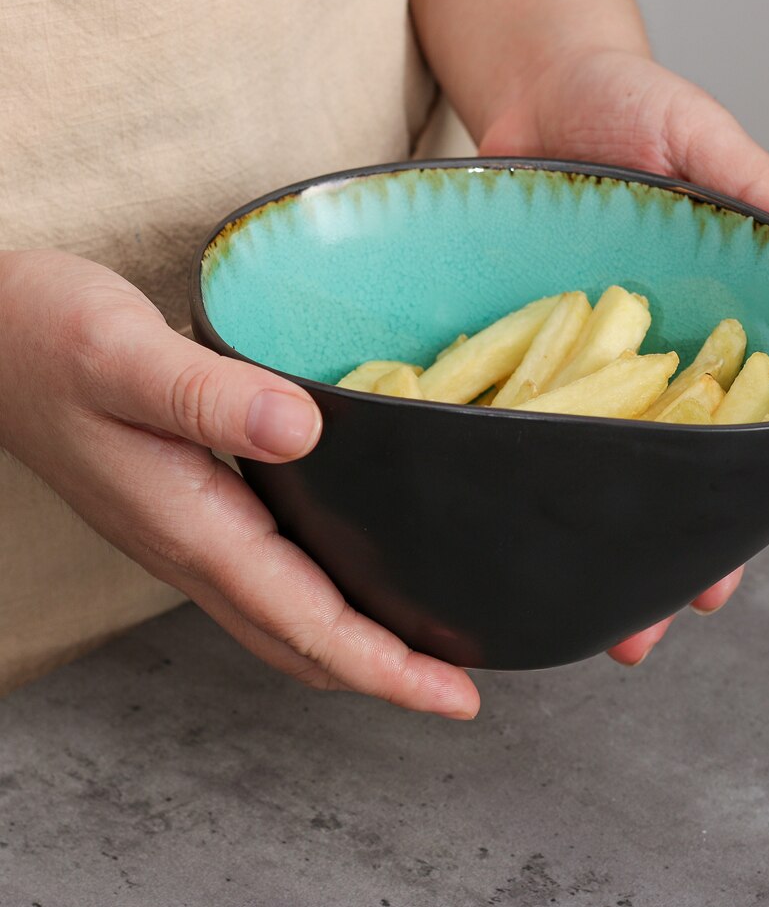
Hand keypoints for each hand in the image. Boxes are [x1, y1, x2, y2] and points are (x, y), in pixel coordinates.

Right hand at [0, 251, 478, 717]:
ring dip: (354, 649)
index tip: (454, 695)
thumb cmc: (45, 339)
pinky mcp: (186, 514)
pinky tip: (349, 581)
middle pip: (301, 643)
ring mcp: (185, 538)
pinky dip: (320, 605)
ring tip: (419, 650)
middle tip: (456, 691)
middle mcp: (191, 548)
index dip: (385, 666)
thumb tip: (299, 431)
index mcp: (190, 525)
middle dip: (383, 676)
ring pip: (283, 622)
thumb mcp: (122, 355)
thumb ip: (206, 396)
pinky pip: (266, 586)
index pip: (305, 621)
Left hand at [479, 48, 768, 663]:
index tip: (712, 585)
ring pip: (571, 460)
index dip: (723, 515)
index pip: (723, 442)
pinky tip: (485, 511)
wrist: (533, 79)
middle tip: (632, 635)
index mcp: (699, 330)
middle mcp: (633, 357)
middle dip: (641, 553)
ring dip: (567, 530)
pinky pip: (502, 408)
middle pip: (644, 473)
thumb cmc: (626, 100)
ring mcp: (564, 353)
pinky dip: (499, 462)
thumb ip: (759, 195)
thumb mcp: (701, 138)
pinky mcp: (504, 335)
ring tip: (555, 604)